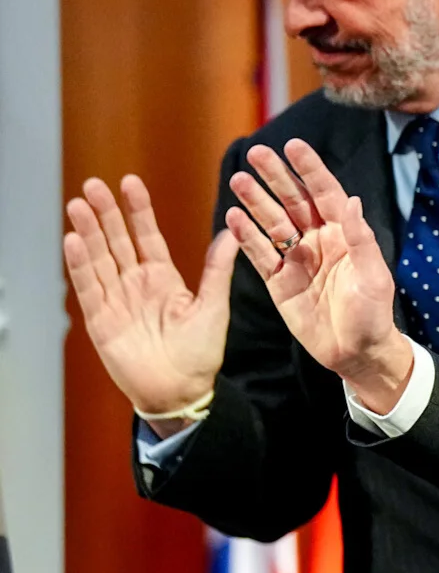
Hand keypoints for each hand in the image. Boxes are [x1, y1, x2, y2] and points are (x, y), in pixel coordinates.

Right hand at [63, 175, 237, 434]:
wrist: (182, 391)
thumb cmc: (201, 353)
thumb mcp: (213, 305)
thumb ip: (217, 268)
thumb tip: (231, 231)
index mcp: (163, 277)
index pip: (147, 235)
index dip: (137, 210)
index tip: (130, 182)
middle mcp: (136, 284)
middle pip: (117, 241)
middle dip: (106, 213)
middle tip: (94, 185)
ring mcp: (116, 299)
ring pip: (99, 258)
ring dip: (88, 232)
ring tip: (79, 204)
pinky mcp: (101, 319)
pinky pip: (89, 287)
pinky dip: (80, 264)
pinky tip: (73, 240)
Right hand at [223, 140, 412, 409]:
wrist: (356, 353)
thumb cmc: (373, 314)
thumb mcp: (373, 277)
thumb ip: (360, 240)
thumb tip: (353, 201)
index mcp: (345, 234)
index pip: (326, 193)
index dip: (310, 170)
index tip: (293, 145)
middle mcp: (319, 240)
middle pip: (294, 201)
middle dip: (276, 177)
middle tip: (256, 152)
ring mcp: (297, 259)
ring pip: (273, 223)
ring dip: (256, 201)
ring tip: (237, 180)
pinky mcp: (279, 281)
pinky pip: (260, 254)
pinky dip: (246, 236)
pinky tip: (233, 217)